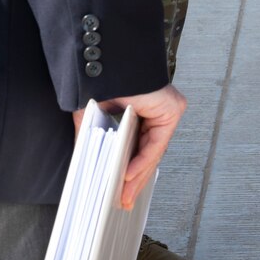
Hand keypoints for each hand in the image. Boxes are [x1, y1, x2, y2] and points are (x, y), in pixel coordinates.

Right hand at [74, 84, 186, 210]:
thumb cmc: (98, 81)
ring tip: (123, 196)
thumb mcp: (92, 120)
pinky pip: (157, 142)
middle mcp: (158, 110)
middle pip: (148, 153)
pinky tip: (128, 175)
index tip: (119, 194)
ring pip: (153, 152)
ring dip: (138, 176)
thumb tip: (88, 169)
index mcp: (143, 111)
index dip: (129, 173)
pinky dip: (143, 160)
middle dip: (134, 181)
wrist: (103, 57)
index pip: (139, 148)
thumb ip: (94, 144)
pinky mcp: (171, 109)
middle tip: (122, 203)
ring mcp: (167, 110)